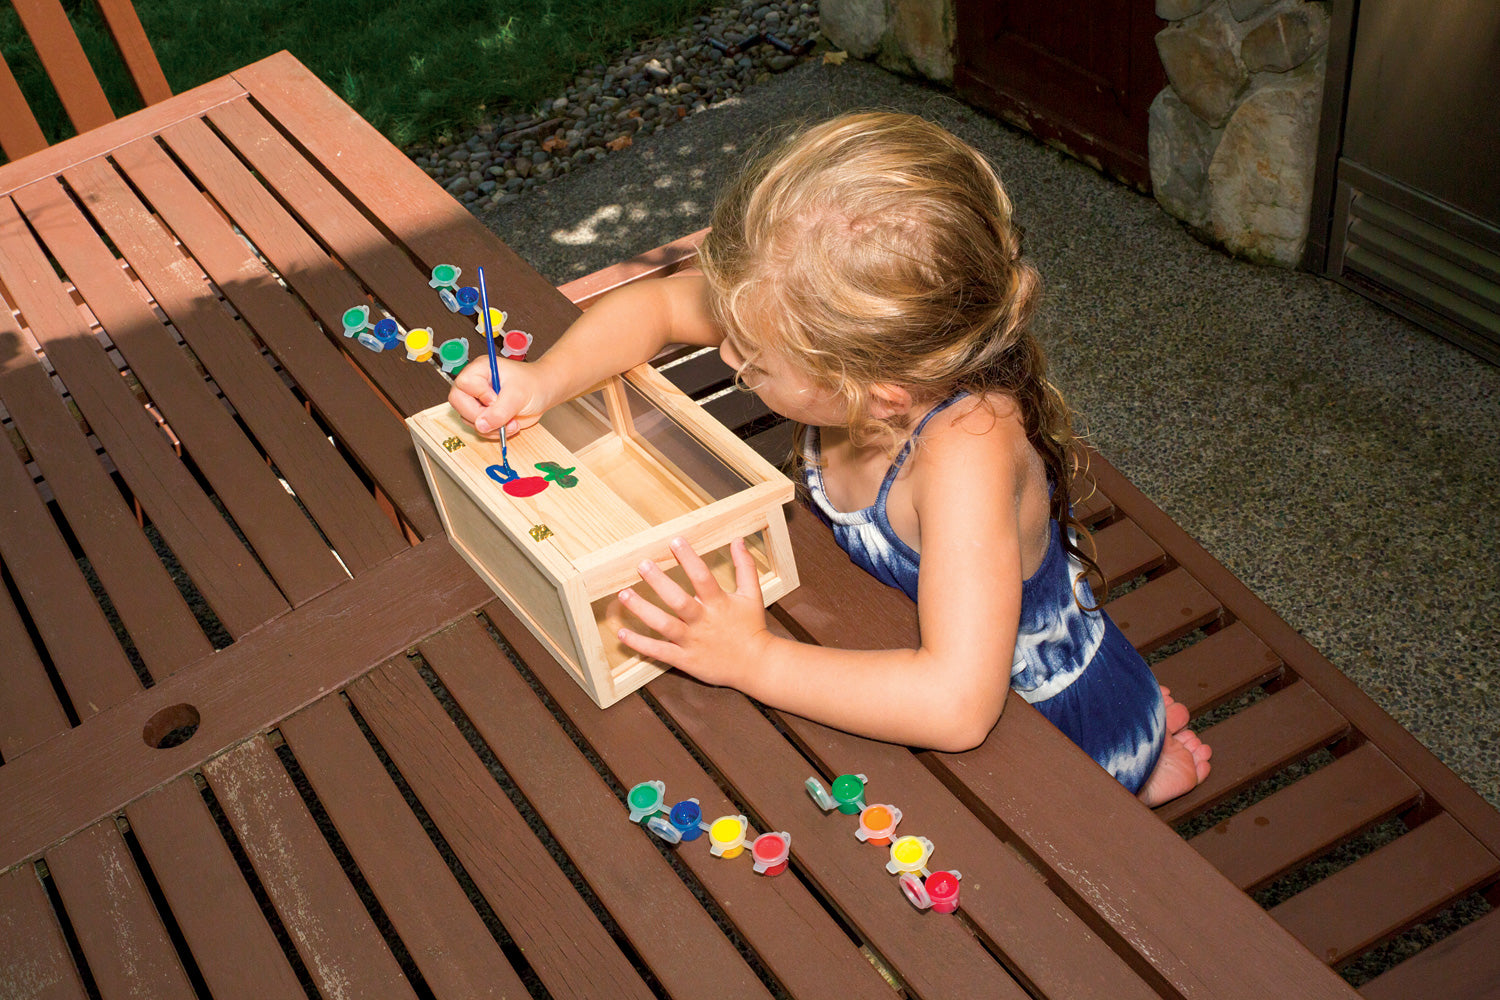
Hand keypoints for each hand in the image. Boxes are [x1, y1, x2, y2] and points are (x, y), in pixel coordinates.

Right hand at [447, 357, 553, 437]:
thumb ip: (499, 411)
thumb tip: (481, 425)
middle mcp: (475, 384)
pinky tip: (510, 426)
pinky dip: (495, 433)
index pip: (464, 383)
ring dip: (491, 428)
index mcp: (480, 369)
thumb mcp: (518, 395)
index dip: (479, 395)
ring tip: (512, 422)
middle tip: (502, 418)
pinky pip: (480, 429)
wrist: (543, 393)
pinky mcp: (483, 415)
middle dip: (481, 416)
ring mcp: (477, 401)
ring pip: (469, 420)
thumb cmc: (533, 384)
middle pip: (459, 403)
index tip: (496, 399)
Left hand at [617, 537, 771, 686]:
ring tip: (624, 594)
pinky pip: (659, 651)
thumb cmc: (752, 628)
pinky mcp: (685, 659)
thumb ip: (745, 567)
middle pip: (678, 600)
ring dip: (642, 610)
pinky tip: (623, 632)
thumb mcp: (752, 595)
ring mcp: (692, 641)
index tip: (675, 542)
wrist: (757, 665)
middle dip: (659, 582)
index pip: (702, 577)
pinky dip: (640, 644)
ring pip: (663, 625)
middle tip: (642, 565)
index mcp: (719, 604)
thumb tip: (738, 540)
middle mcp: (703, 621)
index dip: (689, 558)